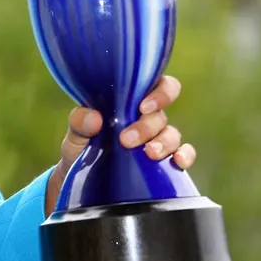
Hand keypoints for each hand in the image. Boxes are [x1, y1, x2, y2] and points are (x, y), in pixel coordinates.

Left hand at [45, 75, 194, 215]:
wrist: (81, 175)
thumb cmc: (81, 145)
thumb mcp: (75, 133)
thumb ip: (79, 121)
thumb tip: (94, 117)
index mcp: (129, 102)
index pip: (156, 85)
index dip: (159, 93)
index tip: (143, 107)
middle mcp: (147, 118)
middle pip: (160, 115)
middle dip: (146, 127)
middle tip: (126, 140)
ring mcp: (157, 139)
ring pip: (172, 134)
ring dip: (164, 143)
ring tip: (149, 153)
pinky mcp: (164, 160)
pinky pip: (184, 153)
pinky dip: (186, 155)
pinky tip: (179, 162)